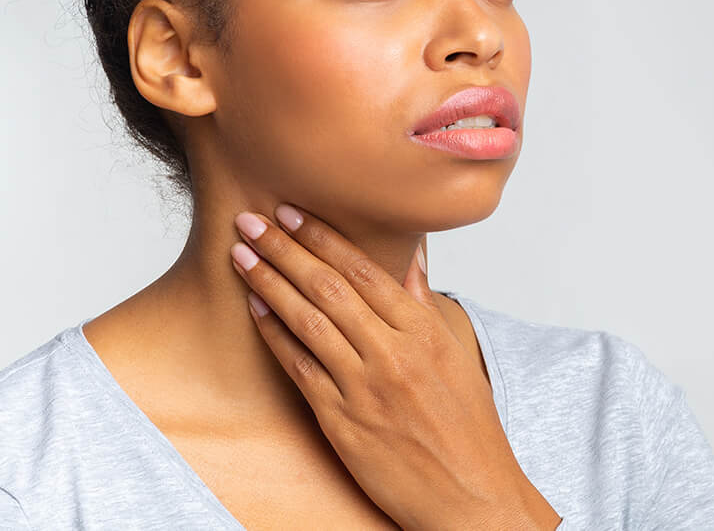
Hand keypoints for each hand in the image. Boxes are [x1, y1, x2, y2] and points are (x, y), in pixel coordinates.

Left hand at [227, 204, 560, 530]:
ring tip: (242, 255)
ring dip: (269, 283)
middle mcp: (393, 354)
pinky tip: (255, 308)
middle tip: (252, 222)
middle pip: (329, 287)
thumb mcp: (456, 357)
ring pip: (307, 321)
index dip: (322, 237)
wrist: (471, 498)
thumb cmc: (469, 430)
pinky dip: (275, 334)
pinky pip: (299, 367)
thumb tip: (410, 257)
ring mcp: (365, 388)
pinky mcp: (342, 422)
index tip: (292, 214)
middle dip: (285, 249)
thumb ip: (425, 305)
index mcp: (424, 332)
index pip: (364, 270)